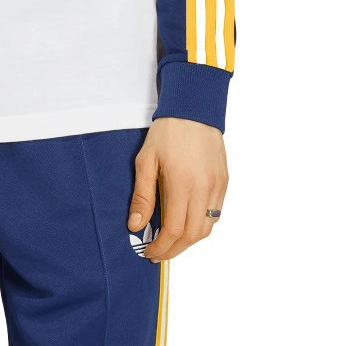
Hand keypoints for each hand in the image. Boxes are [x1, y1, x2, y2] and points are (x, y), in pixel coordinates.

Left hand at [127, 117, 227, 261]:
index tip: (149, 252)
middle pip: (192, 235)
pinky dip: (202, 225)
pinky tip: (188, 222)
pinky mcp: (224, 182)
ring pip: (207, 228)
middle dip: (174, 249)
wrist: (194, 108)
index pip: (173, 230)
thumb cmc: (167, 132)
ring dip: (189, 240)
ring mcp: (217, 186)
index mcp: (182, 183)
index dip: (161, 247)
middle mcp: (204, 188)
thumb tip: (136, 226)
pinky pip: (216, 214)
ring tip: (171, 241)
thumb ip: (142, 195)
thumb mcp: (146, 159)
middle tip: (158, 252)